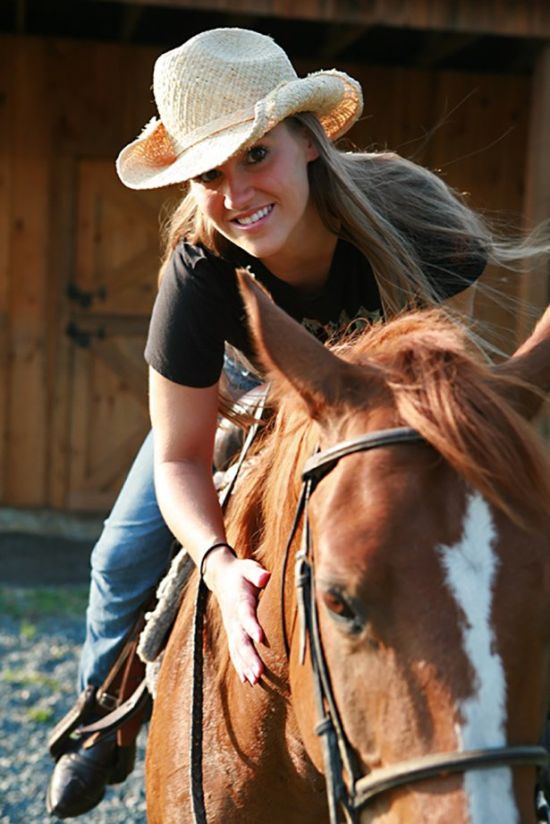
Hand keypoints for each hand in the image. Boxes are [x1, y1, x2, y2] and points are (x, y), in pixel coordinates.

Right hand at [203, 548, 269, 685]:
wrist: (221, 577)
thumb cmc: (240, 573)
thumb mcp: (249, 568)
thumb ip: (257, 573)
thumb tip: (265, 577)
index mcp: (240, 601)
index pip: (246, 615)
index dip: (252, 626)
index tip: (260, 638)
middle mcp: (234, 618)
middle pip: (241, 640)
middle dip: (249, 657)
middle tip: (259, 673)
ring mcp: (232, 627)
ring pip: (237, 650)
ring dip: (245, 666)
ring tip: (254, 681)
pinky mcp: (232, 633)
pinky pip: (235, 652)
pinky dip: (240, 666)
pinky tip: (247, 680)